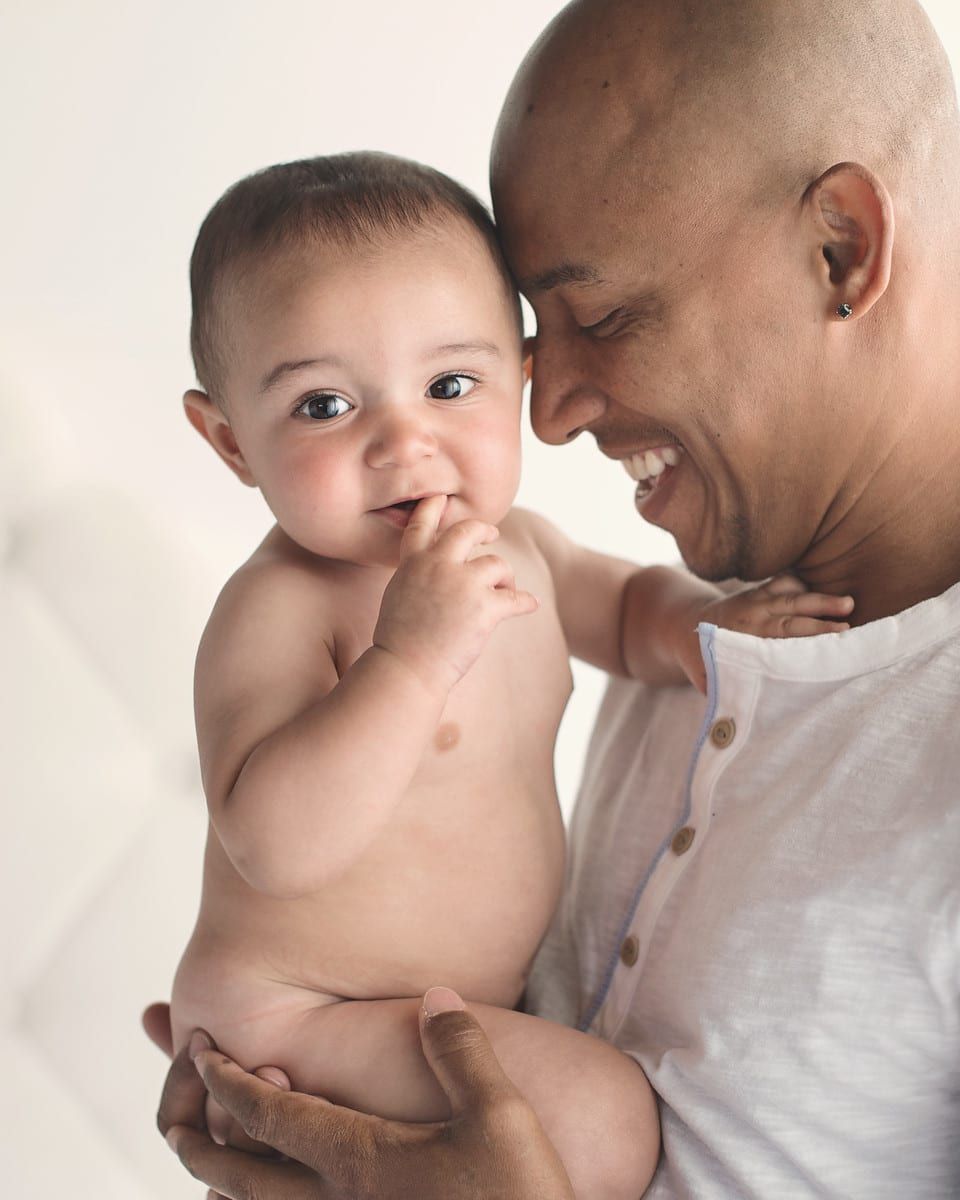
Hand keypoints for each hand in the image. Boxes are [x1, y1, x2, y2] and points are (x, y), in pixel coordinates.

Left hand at [161, 987, 574, 1199]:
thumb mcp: (500, 1115)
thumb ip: (460, 1049)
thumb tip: (435, 996)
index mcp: (354, 1162)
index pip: (264, 1114)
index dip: (224, 1079)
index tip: (199, 1049)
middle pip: (232, 1176)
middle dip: (194, 1134)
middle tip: (178, 1102)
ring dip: (224, 1177)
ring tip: (219, 1147)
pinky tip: (289, 1186)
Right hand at [373, 495, 538, 695]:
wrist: (406, 667)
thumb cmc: (399, 642)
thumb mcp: (398, 596)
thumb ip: (417, 576)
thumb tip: (437, 570)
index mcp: (413, 563)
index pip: (422, 526)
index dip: (432, 508)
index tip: (441, 498)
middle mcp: (438, 566)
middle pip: (468, 531)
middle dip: (484, 530)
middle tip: (493, 535)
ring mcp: (462, 584)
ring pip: (497, 564)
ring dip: (505, 578)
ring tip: (504, 591)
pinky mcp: (484, 607)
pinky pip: (516, 598)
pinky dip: (526, 602)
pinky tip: (530, 605)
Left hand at [675, 574, 853, 691]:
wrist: (683, 623)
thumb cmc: (700, 659)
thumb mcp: (705, 680)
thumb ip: (722, 693)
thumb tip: (731, 723)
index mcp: (740, 640)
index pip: (776, 645)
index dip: (799, 649)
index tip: (823, 655)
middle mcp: (751, 617)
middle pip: (790, 620)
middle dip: (819, 625)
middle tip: (847, 629)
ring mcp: (756, 600)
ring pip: (792, 597)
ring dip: (820, 600)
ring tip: (848, 603)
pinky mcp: (760, 590)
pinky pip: (783, 582)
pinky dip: (803, 585)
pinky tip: (827, 592)